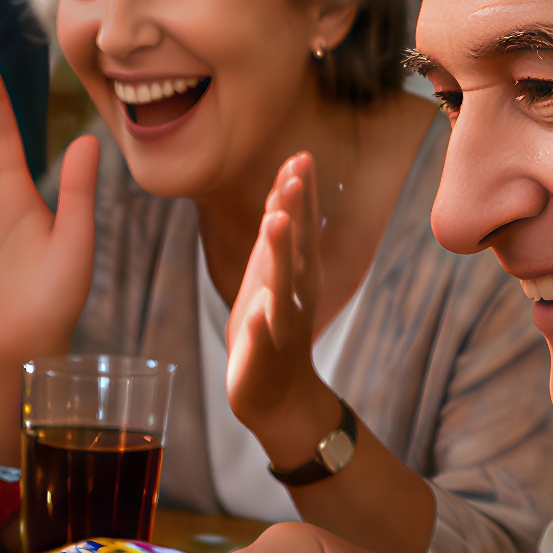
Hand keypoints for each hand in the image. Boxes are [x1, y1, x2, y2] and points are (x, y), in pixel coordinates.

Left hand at [224, 152, 344, 465]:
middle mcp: (296, 292)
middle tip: (295, 172)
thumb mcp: (270, 276)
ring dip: (279, 252)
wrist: (278, 396)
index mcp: (296, 272)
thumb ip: (276, 236)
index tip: (299, 156)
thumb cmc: (268, 330)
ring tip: (273, 221)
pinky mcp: (265, 352)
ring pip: (282, 284)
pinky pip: (262, 336)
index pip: (299, 225)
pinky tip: (253, 312)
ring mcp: (283, 322)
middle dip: (295, 209)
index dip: (298, 192)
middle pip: (296, 245)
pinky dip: (258, 324)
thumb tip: (285, 186)